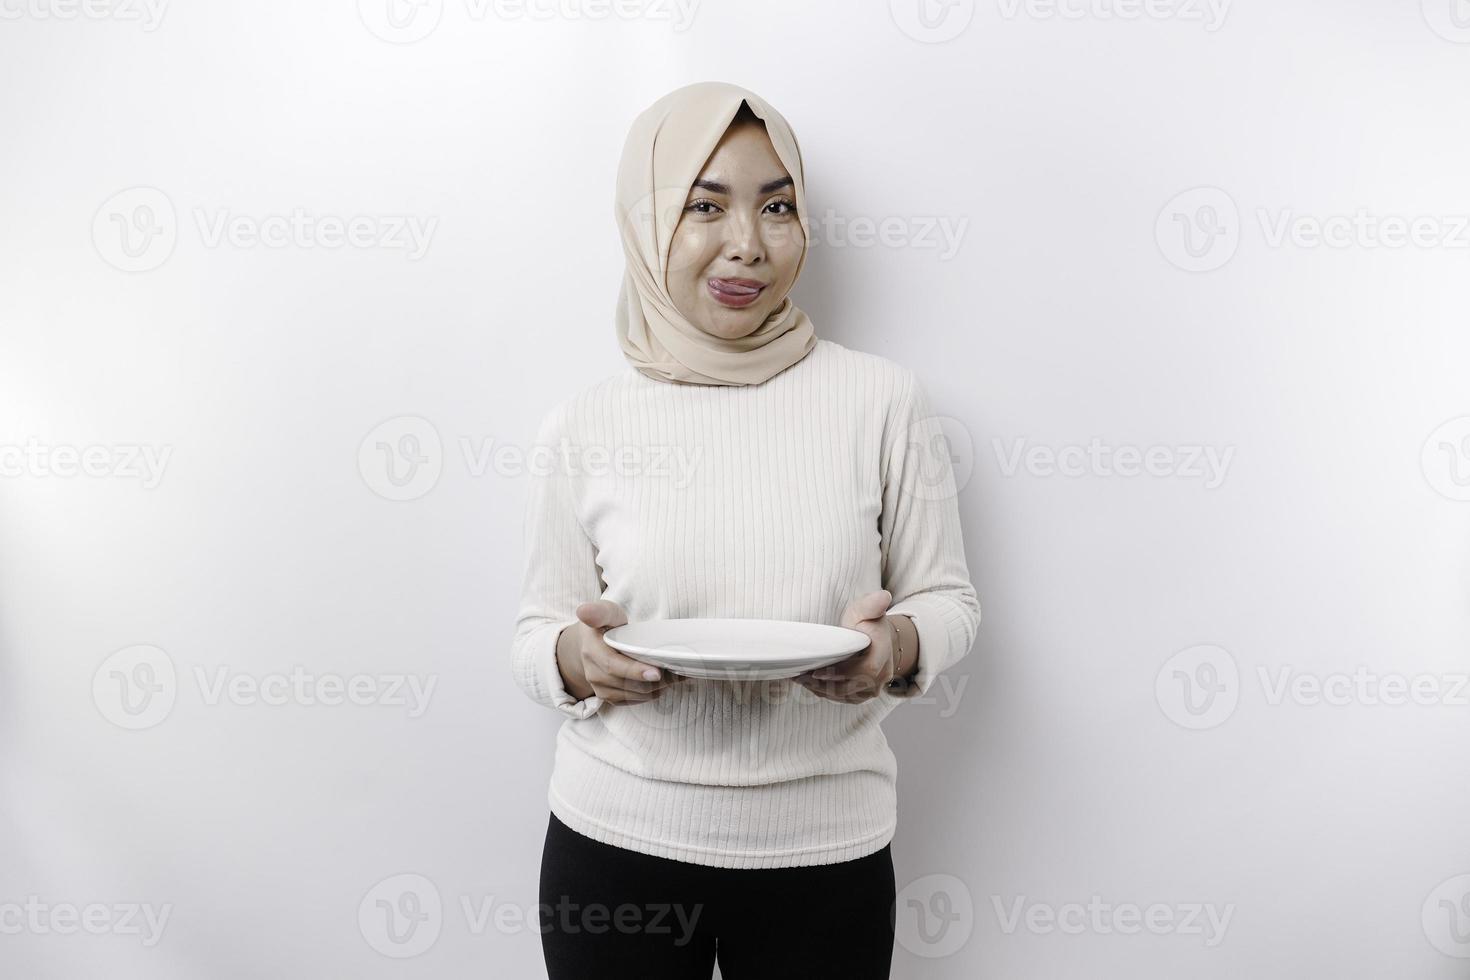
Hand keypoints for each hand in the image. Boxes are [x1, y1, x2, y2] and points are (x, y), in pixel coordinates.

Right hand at [556, 600, 682, 704]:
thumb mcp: (604, 613)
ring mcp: (600, 688)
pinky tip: (663, 684)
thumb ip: (598, 612)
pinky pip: (633, 701)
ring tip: (674, 676)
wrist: (590, 645)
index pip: (613, 666)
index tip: (656, 673)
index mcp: (592, 651)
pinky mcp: (609, 697)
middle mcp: (593, 673)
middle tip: (677, 672)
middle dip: (655, 681)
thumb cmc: (604, 626)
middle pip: (627, 684)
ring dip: (656, 688)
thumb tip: (584, 611)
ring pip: (633, 695)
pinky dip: (651, 694)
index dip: (635, 671)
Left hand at [794, 590, 902, 703]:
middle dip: (823, 684)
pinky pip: (841, 698)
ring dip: (820, 690)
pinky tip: (809, 684)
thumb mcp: (867, 609)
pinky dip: (824, 693)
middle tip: (800, 676)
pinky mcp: (861, 695)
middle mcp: (881, 676)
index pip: (866, 670)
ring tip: (800, 679)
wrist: (876, 640)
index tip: (818, 672)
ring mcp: (872, 689)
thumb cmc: (867, 623)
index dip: (842, 673)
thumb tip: (883, 596)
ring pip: (844, 696)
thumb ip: (872, 604)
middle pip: (851, 687)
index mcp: (883, 655)